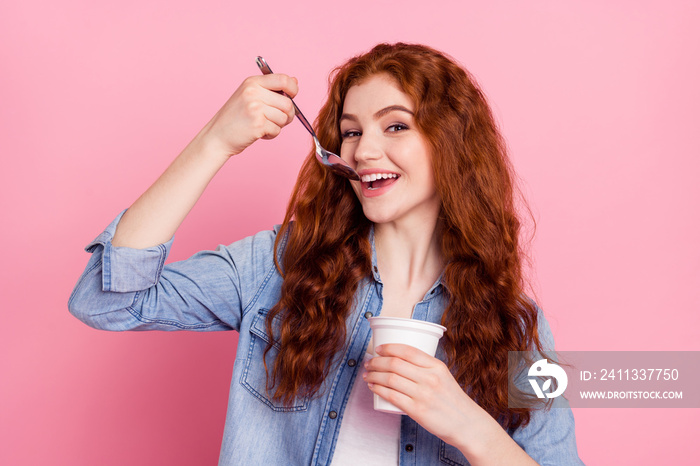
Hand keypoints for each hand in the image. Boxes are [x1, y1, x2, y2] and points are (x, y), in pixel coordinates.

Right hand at [198, 73, 298, 156]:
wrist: (217, 136)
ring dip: (278, 126)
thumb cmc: (235, 118)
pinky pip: (277, 130)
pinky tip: (259, 133)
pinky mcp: (258, 124)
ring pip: (284, 118)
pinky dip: (271, 135)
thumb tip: (295, 80)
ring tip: (263, 126)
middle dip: (287, 114)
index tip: (292, 97)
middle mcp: (253, 92)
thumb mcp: (249, 96)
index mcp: (252, 82)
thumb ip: (271, 88)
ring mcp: (255, 108)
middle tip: (276, 119)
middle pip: (288, 103)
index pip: (283, 79)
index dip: (293, 89)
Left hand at [363, 344, 536, 464]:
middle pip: (395, 364)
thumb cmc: (452, 400)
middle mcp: (430, 378)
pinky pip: (392, 396)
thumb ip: (425, 368)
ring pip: (390, 379)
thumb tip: (399, 361)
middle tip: (369, 363)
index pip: (408, 351)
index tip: (378, 349)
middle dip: (376, 362)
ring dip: (374, 375)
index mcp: (436, 366)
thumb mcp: (443, 376)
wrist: (467, 424)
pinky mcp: (418, 411)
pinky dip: (379, 390)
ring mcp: (423, 395)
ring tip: (368, 375)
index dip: (389, 347)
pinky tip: (373, 387)